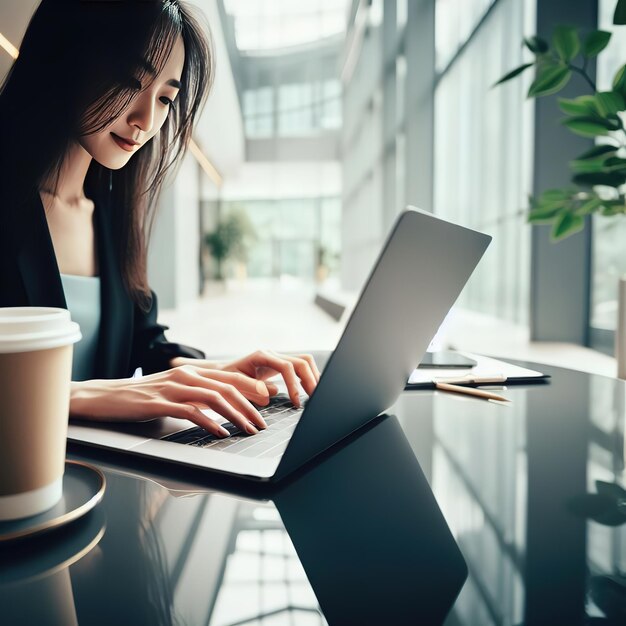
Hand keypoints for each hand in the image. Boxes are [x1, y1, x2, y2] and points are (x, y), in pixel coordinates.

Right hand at [70, 365, 270, 436]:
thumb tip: (221, 408)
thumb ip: (197, 395)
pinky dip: (210, 422)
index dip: (252, 388)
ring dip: (236, 415)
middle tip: (262, 422)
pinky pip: (191, 411)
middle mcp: (187, 376)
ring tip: (248, 429)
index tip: (268, 402)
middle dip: (250, 405)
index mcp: (193, 372)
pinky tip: (220, 433)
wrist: (105, 396)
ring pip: (214, 398)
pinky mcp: (160, 403)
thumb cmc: (141, 397)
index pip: (230, 377)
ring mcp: (174, 388)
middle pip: (228, 386)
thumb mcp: (174, 391)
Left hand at [221, 350, 320, 407]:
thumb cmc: (225, 380)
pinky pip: (300, 367)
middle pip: (302, 361)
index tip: (297, 402)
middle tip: (315, 399)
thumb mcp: (235, 385)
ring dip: (313, 377)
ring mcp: (277, 357)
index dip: (294, 385)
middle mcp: (272, 354)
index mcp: (261, 356)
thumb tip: (274, 391)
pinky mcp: (280, 364)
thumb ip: (253, 388)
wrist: (220, 373)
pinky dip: (308, 377)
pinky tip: (309, 391)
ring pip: (305, 361)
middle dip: (311, 380)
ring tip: (316, 395)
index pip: (286, 367)